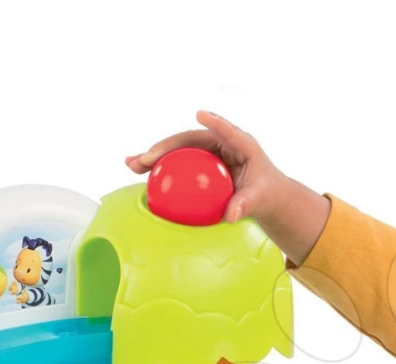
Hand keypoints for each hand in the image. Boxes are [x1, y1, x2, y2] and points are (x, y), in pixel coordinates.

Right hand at [125, 110, 329, 263]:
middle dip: (166, 146)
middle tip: (147, 158)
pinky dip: (159, 169)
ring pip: (177, 149)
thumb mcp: (259, 200)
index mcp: (241, 143)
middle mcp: (220, 142)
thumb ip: (245, 205)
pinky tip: (138, 175)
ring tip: (131, 164)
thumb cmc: (264, 194)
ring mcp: (206, 151)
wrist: (263, 196)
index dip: (215, 122)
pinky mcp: (197, 162)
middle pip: (190, 140)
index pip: (227, 131)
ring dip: (154, 155)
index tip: (201, 116)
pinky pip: (176, 164)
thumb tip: (231, 216)